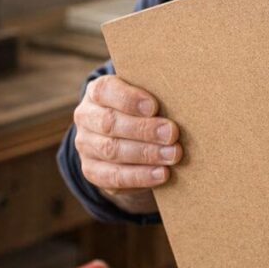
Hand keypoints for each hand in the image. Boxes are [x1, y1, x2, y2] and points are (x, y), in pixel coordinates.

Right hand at [73, 75, 181, 214]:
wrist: (125, 137)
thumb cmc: (142, 109)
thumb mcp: (145, 96)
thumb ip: (155, 96)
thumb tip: (182, 102)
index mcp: (97, 91)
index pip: (105, 90)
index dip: (129, 99)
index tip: (154, 107)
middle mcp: (86, 117)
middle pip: (110, 123)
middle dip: (144, 129)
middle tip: (172, 133)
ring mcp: (85, 145)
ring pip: (112, 150)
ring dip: (146, 154)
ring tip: (173, 155)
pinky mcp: (91, 170)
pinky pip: (113, 177)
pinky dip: (140, 176)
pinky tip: (162, 173)